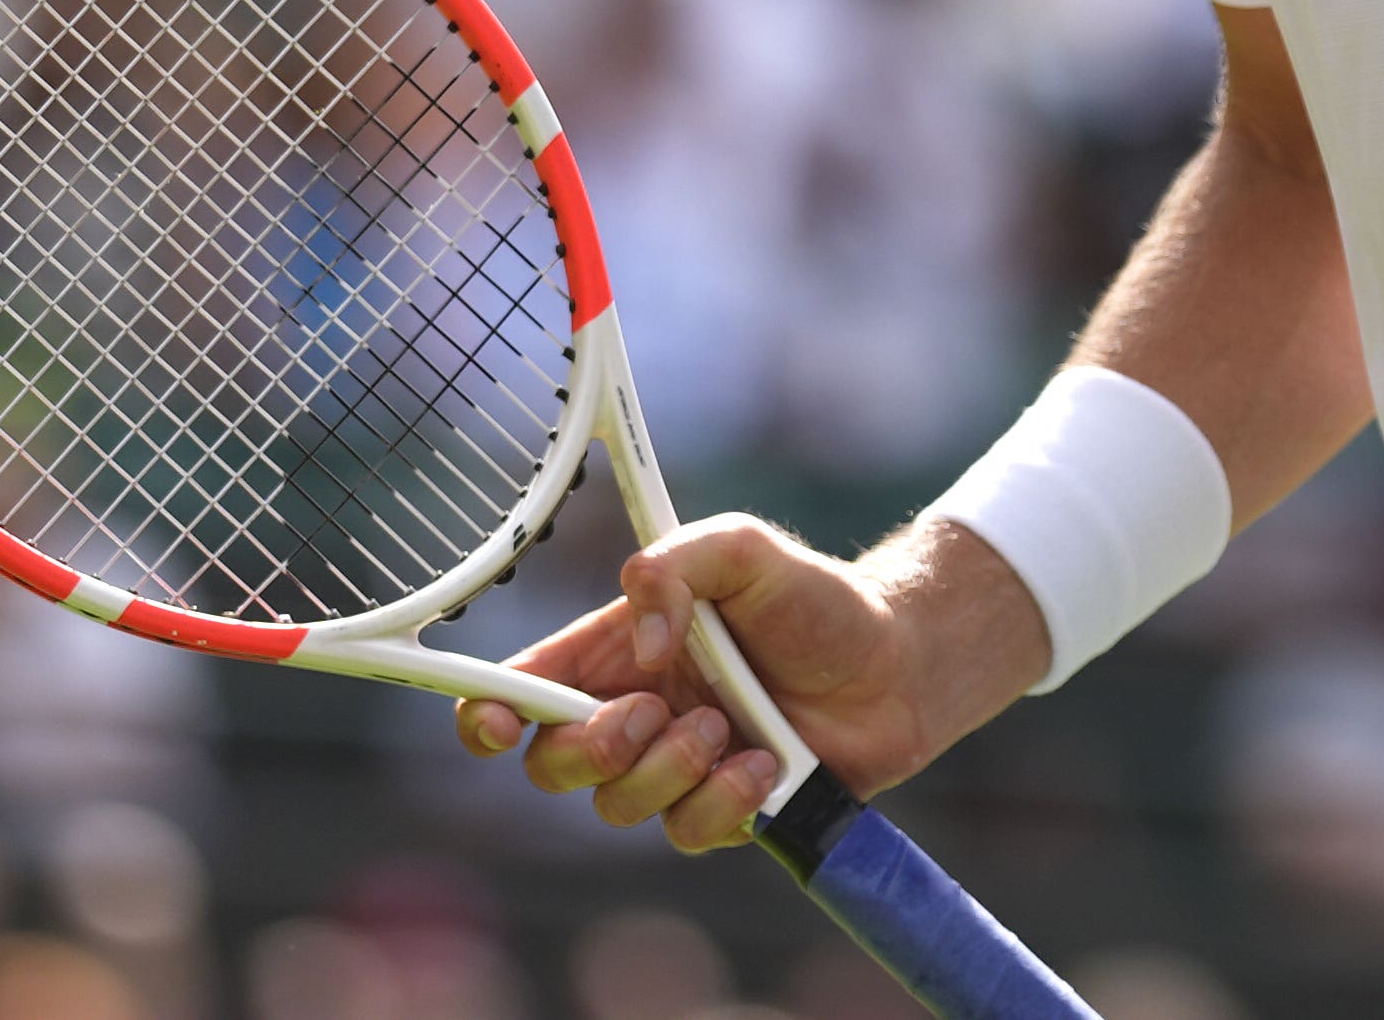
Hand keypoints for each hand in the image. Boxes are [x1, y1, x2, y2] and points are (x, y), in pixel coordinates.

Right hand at [450, 516, 1047, 851]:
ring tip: (729, 727)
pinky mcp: (722, 812)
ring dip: (668, 769)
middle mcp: (633, 715)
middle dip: (590, 748)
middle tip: (654, 711)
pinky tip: (766, 761)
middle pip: (551, 766)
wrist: (897, 659)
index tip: (497, 721)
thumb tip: (640, 648)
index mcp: (615, 653)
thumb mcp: (741, 550)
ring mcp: (675, 769)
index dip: (487, 715)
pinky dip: (722, 800)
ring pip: (617, 806)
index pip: (520, 692)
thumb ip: (674, 568)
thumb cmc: (813, 598)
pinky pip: (685, 834)